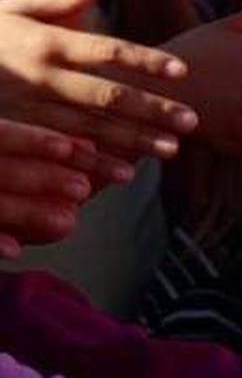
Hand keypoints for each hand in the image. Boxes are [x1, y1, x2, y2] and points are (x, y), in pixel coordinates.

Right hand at [0, 0, 196, 160]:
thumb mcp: (14, 8)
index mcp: (48, 43)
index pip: (110, 52)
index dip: (149, 62)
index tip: (185, 72)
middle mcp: (40, 77)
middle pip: (107, 96)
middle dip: (152, 111)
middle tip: (191, 125)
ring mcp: (23, 111)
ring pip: (86, 131)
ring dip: (128, 144)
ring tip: (164, 154)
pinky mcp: (7, 136)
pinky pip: (51, 156)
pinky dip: (84, 167)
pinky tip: (112, 178)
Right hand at [0, 116, 98, 256]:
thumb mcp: (3, 165)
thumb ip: (32, 162)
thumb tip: (88, 153)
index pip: (1, 135)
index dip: (39, 141)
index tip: (84, 148)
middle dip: (43, 177)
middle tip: (85, 187)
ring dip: (26, 211)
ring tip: (69, 222)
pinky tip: (16, 250)